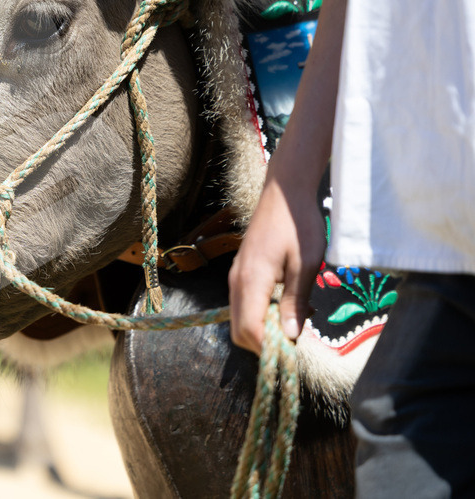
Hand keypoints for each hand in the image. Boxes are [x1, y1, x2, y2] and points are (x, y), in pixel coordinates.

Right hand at [228, 176, 326, 354]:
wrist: (284, 192)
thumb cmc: (299, 225)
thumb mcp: (306, 264)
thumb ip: (296, 301)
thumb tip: (291, 336)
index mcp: (251, 280)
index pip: (249, 329)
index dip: (270, 348)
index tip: (295, 351)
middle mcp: (237, 282)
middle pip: (240, 331)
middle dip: (265, 344)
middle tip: (299, 338)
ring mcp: (236, 277)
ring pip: (241, 319)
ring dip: (265, 330)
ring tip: (298, 320)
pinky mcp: (241, 273)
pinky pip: (245, 305)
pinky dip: (262, 316)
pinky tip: (288, 305)